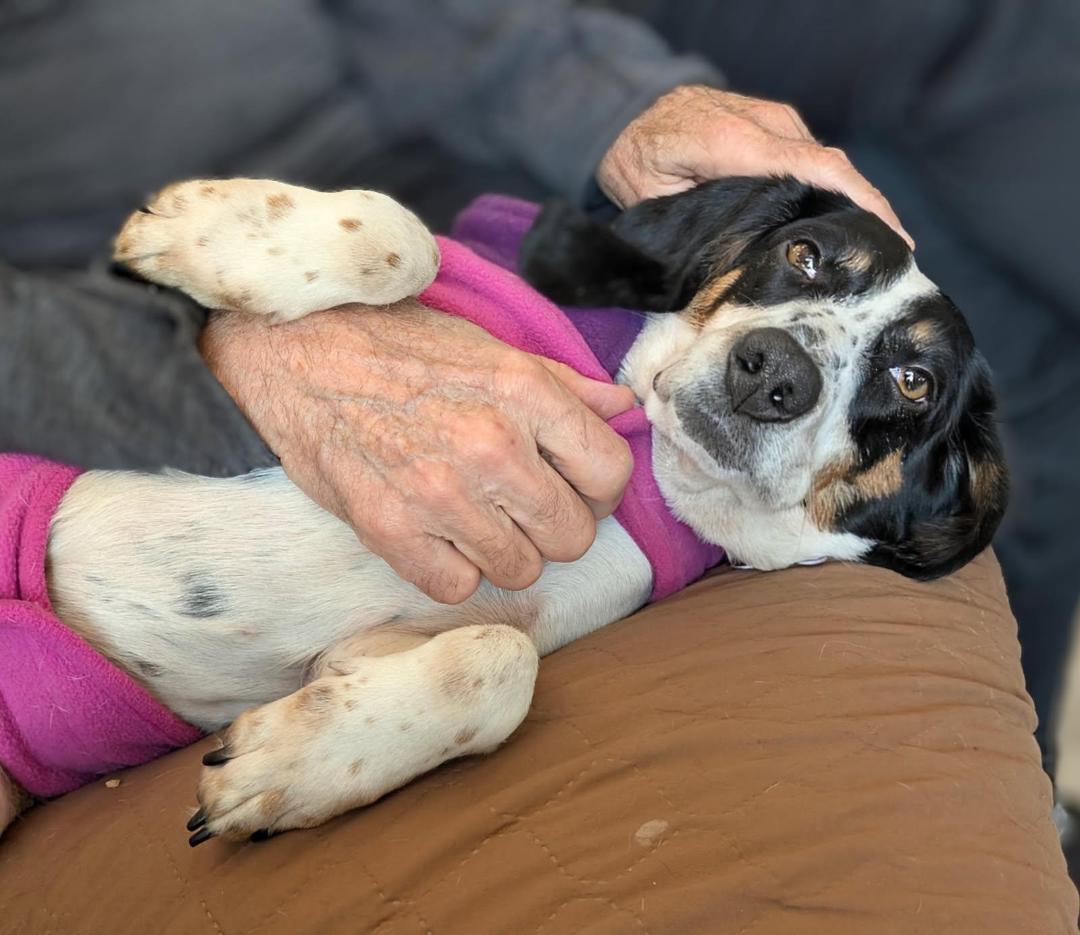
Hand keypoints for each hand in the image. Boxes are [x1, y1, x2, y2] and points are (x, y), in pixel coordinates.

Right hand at [200, 302, 635, 603]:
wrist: (293, 351)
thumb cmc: (393, 344)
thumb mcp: (485, 345)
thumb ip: (560, 384)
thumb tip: (621, 406)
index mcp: (523, 393)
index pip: (611, 473)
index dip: (601, 486)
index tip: (576, 483)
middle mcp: (490, 447)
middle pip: (573, 535)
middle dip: (556, 523)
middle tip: (523, 502)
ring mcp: (439, 494)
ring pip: (521, 570)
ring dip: (506, 549)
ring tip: (476, 515)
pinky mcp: (389, 530)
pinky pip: (457, 586)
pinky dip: (453, 568)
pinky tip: (438, 534)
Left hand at [598, 84, 912, 248]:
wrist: (630, 112)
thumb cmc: (638, 160)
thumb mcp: (655, 196)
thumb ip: (700, 220)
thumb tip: (741, 257)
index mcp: (736, 142)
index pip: (815, 168)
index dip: (860, 200)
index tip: (891, 236)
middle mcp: (765, 123)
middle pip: (833, 167)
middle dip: (870, 210)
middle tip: (892, 260)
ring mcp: (774, 120)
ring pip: (826, 164)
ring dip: (852, 202)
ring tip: (873, 249)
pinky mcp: (776, 125)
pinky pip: (813, 159)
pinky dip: (832, 189)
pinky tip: (841, 222)